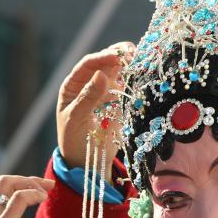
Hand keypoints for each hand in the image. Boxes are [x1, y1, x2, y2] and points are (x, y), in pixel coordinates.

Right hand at [0, 175, 54, 217]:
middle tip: (48, 185)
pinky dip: (33, 193)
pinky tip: (43, 198)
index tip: (38, 192)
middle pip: (2, 183)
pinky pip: (19, 199)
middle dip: (27, 179)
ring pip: (7, 183)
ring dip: (31, 182)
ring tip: (48, 190)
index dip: (19, 188)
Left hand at [56, 42, 135, 178]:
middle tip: (133, 55)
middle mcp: (90, 84)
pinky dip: (136, 80)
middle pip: (105, 63)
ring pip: (119, 72)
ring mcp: (106, 92)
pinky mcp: (119, 102)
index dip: (102, 58)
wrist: (86, 161)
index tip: (116, 57)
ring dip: (130, 65)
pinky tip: (144, 77)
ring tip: (141, 63)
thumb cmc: (73, 140)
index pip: (87, 65)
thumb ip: (87, 98)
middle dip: (119, 56)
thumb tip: (101, 75)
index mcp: (73, 85)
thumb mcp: (76, 119)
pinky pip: (128, 86)